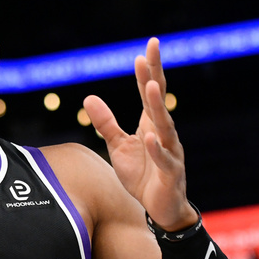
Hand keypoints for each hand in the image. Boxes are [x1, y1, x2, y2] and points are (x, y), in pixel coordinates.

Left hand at [83, 38, 198, 229]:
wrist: (159, 208)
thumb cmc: (141, 175)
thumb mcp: (118, 146)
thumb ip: (105, 123)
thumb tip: (88, 97)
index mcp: (150, 125)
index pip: (149, 93)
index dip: (147, 72)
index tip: (145, 49)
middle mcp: (163, 134)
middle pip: (158, 102)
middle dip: (154, 77)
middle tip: (150, 53)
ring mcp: (169, 153)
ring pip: (164, 126)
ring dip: (157, 107)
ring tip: (151, 87)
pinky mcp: (170, 174)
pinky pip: (163, 160)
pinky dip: (156, 149)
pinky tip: (149, 137)